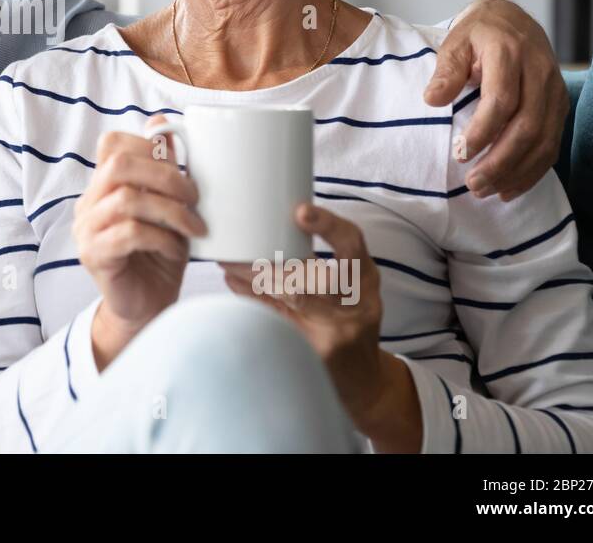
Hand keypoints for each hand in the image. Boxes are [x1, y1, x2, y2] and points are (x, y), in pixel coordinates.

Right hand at [74, 117, 206, 369]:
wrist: (148, 308)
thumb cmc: (160, 255)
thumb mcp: (170, 207)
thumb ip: (163, 171)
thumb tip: (163, 123)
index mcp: (104, 185)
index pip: (111, 144)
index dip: (147, 145)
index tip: (179, 165)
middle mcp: (89, 203)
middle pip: (118, 165)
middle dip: (164, 175)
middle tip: (195, 196)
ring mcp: (86, 229)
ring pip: (127, 200)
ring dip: (170, 211)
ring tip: (194, 227)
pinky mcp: (93, 255)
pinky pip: (128, 234)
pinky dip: (161, 237)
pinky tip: (176, 249)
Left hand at [221, 203, 421, 451]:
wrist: (364, 382)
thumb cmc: (347, 324)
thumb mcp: (343, 290)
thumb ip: (310, 265)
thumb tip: (260, 234)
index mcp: (366, 279)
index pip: (353, 244)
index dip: (329, 225)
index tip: (300, 210)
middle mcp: (358, 304)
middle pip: (310, 275)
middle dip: (267, 261)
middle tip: (236, 246)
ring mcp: (338, 331)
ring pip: (291, 296)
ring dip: (253, 278)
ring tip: (227, 263)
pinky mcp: (319, 353)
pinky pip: (280, 322)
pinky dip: (254, 303)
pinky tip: (235, 287)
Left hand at [424, 0, 567, 200]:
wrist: (512, 20)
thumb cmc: (476, 35)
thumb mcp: (454, 42)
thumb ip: (445, 70)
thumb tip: (432, 99)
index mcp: (510, 53)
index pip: (502, 99)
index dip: (483, 130)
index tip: (460, 154)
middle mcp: (539, 72)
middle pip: (527, 125)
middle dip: (500, 161)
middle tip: (473, 184)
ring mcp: (555, 90)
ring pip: (545, 139)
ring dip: (517, 171)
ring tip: (487, 191)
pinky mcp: (560, 105)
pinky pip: (553, 143)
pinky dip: (533, 170)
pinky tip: (509, 188)